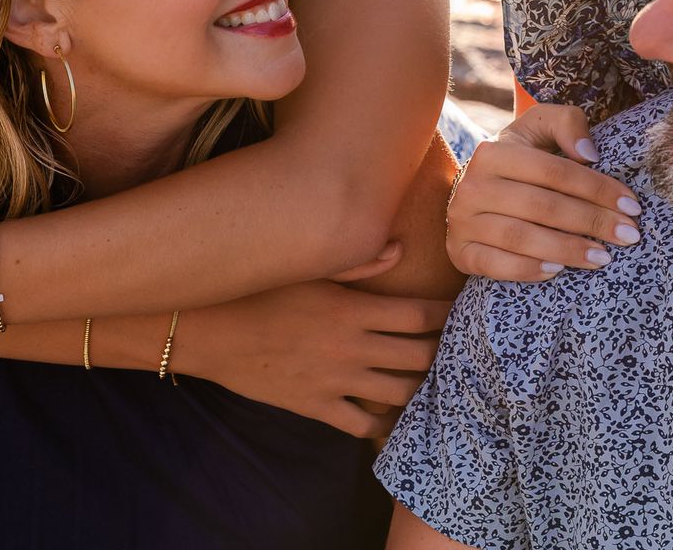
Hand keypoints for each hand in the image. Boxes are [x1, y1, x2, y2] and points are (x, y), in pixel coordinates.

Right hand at [183, 279, 451, 438]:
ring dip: (420, 387)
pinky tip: (390, 413)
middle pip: (421, 356)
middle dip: (445, 352)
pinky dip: (383, 422)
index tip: (460, 311)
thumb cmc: (260, 290)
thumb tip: (399, 248)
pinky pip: (362, 424)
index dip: (446, 315)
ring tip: (432, 380)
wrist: (212, 332)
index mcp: (354, 309)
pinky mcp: (316, 406)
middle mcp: (352, 347)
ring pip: (400, 393)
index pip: (419, 315)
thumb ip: (358, 261)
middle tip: (455, 348)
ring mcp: (336, 380)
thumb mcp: (309, 269)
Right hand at [445, 101, 642, 280]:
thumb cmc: (519, 159)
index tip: (632, 205)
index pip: (555, 171)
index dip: (597, 188)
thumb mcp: (538, 130)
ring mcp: (462, 221)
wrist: (476, 190)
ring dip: (567, 250)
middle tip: (629, 235)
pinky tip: (559, 272)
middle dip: (592, 221)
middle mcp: (473, 185)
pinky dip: (528, 270)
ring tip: (603, 257)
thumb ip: (566, 123)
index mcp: (493, 151)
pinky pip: (495, 265)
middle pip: (542, 206)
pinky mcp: (459, 252)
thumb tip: (589, 153)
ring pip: (520, 237)